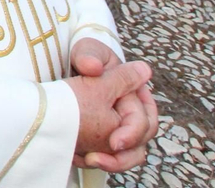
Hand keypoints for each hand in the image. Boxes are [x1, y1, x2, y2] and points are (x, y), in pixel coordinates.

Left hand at [66, 59, 154, 173]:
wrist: (70, 66)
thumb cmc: (85, 56)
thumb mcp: (86, 50)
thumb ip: (89, 56)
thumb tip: (94, 67)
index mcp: (136, 94)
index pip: (144, 121)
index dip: (132, 134)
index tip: (114, 142)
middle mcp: (132, 113)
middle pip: (139, 144)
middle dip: (121, 157)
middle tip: (96, 157)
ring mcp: (120, 127)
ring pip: (127, 155)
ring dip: (111, 163)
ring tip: (88, 160)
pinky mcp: (105, 137)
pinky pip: (107, 156)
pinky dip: (95, 160)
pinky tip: (76, 157)